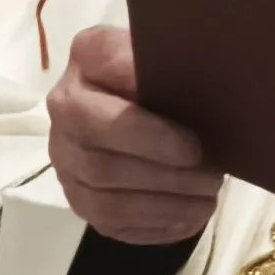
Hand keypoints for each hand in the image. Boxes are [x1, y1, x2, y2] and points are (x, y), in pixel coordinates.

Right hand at [47, 24, 220, 244]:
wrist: (149, 94)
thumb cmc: (166, 69)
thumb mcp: (172, 51)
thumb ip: (174, 61)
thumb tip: (197, 88)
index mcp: (87, 59)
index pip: (104, 100)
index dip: (147, 131)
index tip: (193, 146)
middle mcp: (63, 110)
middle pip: (101, 162)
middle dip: (164, 176)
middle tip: (211, 177)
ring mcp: (67, 159)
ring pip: (105, 200)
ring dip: (164, 204)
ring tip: (207, 197)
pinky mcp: (79, 198)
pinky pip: (111, 223)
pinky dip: (156, 224)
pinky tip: (190, 215)